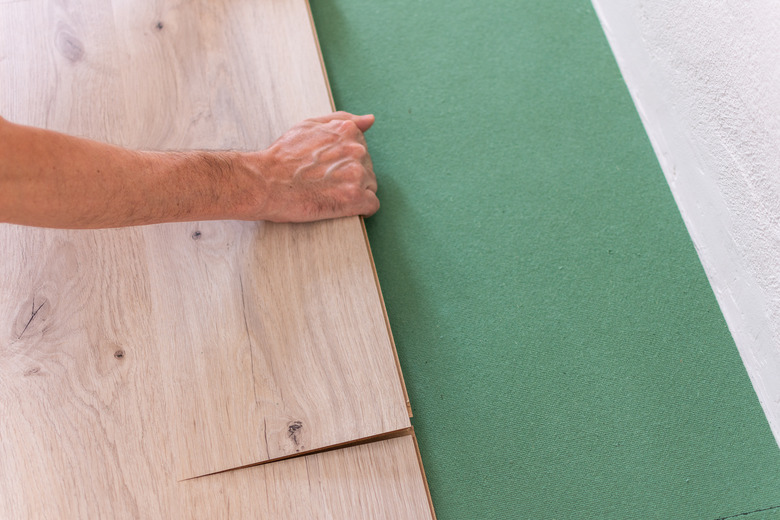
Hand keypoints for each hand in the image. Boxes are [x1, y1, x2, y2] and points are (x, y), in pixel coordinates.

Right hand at [250, 111, 378, 222]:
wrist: (265, 182)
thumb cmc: (283, 156)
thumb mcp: (310, 125)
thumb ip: (343, 120)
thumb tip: (370, 120)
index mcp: (348, 131)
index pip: (362, 151)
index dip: (344, 163)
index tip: (327, 169)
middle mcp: (356, 150)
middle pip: (367, 169)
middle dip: (349, 178)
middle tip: (324, 182)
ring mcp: (357, 174)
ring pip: (369, 187)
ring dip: (352, 193)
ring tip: (328, 193)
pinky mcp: (354, 198)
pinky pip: (371, 205)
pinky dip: (359, 209)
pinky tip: (340, 206)